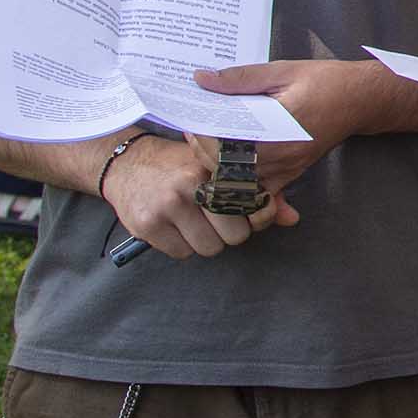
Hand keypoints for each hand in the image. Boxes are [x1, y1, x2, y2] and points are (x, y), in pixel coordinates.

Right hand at [100, 134, 299, 260]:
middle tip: (215, 218)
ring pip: (209, 249)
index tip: (242, 211)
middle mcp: (188, 187)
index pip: (250, 208)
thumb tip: (292, 218)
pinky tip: (174, 226)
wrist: (125, 163)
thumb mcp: (214, 167)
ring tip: (194, 220)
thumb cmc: (179, 165)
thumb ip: (256, 191)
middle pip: (234, 236)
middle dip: (229, 232)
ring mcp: (164, 207)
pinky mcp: (146, 226)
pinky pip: (182, 254)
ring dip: (206, 240)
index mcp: (211, 168)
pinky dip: (182, 246)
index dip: (252, 216)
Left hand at [191, 59, 375, 182]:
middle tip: (197, 129)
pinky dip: (243, 185)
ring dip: (219, 165)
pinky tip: (234, 169)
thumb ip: (240, 78)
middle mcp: (282, 155)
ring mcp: (288, 169)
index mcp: (277, 127)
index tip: (195, 117)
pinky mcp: (293, 174)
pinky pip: (261, 191)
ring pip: (239, 182)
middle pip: (227, 166)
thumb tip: (202, 79)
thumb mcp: (282, 71)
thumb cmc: (326, 81)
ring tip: (211, 144)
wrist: (362, 99)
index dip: (202, 133)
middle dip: (204, 149)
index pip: (224, 142)